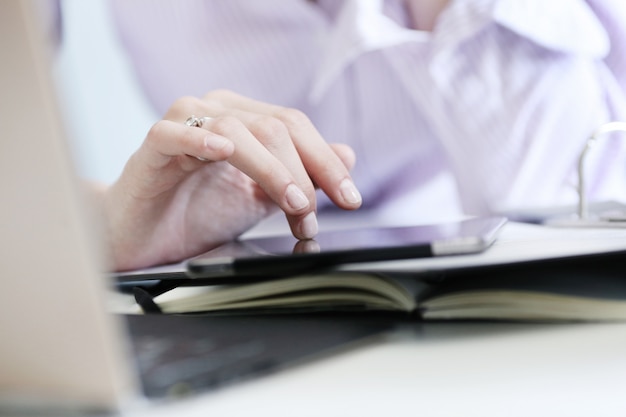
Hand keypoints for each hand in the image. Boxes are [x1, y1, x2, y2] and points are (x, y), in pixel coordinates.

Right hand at [101, 90, 361, 270]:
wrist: (146, 236)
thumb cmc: (198, 212)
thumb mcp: (262, 197)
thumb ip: (301, 175)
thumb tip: (347, 155)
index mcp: (245, 118)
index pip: (296, 127)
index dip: (327, 162)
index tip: (350, 199)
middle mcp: (217, 111)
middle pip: (275, 127)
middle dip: (303, 173)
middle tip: (311, 214)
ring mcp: (183, 124)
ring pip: (238, 129)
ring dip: (272, 170)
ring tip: (291, 202)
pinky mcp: (152, 147)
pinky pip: (173, 133)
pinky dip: (199, 138)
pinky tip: (222, 149)